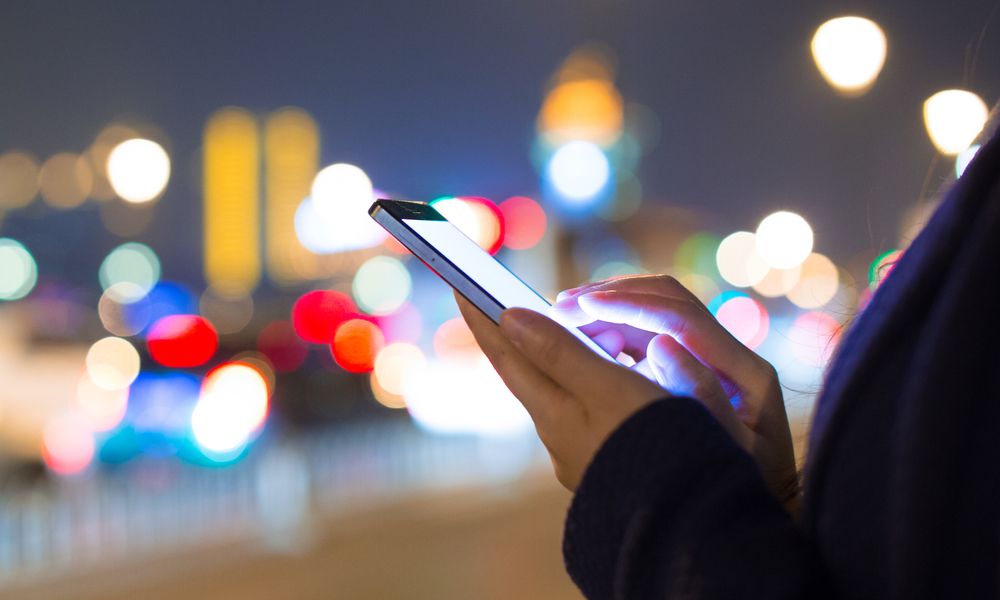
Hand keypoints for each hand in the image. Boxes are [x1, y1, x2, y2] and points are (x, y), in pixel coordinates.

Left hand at [455, 292, 666, 489]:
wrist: (688, 515)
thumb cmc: (652, 445)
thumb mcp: (607, 389)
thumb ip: (560, 352)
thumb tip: (508, 318)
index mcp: (553, 414)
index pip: (507, 356)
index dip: (484, 318)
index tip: (461, 286)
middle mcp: (560, 435)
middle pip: (532, 372)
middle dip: (525, 334)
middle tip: (521, 301)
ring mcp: (584, 451)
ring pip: (565, 390)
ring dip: (568, 356)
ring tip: (590, 332)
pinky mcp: (610, 459)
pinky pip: (594, 406)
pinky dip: (598, 380)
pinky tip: (619, 375)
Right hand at [551, 275, 798, 509]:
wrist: (761, 508)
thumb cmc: (743, 487)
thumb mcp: (729, 452)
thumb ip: (703, 398)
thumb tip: (662, 346)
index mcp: (744, 372)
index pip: (681, 317)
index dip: (630, 305)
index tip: (585, 306)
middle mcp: (730, 355)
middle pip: (668, 300)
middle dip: (613, 295)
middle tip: (563, 305)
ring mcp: (710, 358)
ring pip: (655, 310)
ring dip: (609, 306)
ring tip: (564, 315)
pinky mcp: (691, 367)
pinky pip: (648, 333)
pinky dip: (614, 327)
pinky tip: (584, 336)